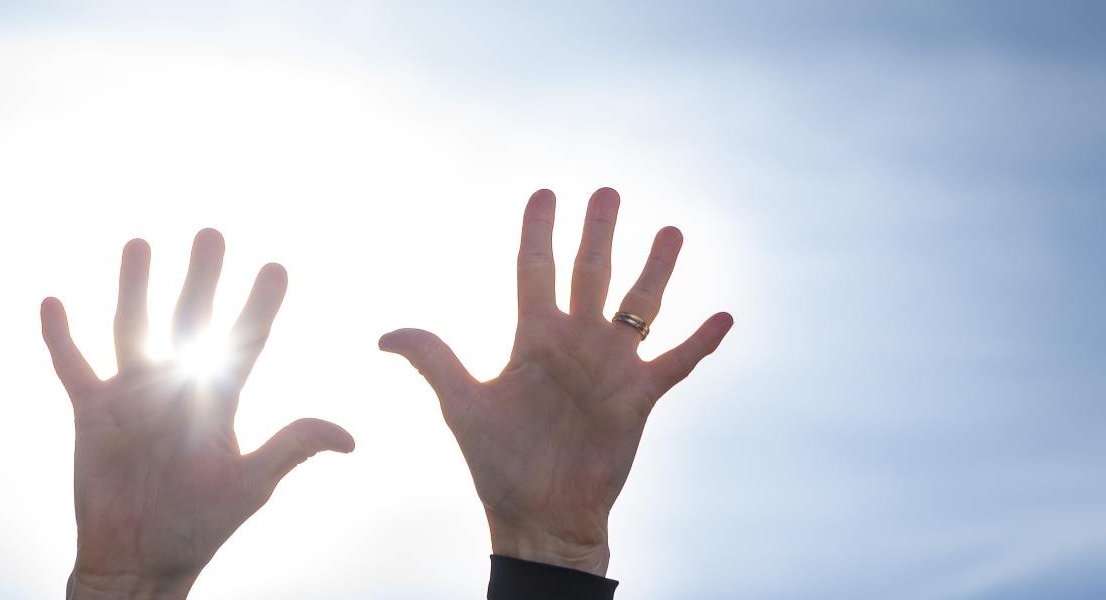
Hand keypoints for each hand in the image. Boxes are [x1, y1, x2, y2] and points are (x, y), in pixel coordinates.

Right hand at [42, 231, 354, 599]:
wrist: (139, 559)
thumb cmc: (198, 524)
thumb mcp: (249, 486)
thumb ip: (290, 450)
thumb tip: (349, 438)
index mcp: (220, 399)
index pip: (245, 342)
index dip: (260, 306)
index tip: (276, 267)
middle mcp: (178, 384)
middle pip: (191, 320)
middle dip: (201, 278)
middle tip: (212, 233)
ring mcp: (133, 394)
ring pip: (133, 327)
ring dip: (135, 287)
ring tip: (140, 242)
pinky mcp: (92, 412)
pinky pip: (74, 365)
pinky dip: (61, 337)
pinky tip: (53, 301)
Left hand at [380, 188, 732, 576]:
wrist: (538, 515)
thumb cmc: (498, 462)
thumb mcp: (462, 406)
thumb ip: (434, 361)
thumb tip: (385, 335)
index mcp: (533, 338)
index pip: (535, 271)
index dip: (539, 233)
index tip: (544, 193)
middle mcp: (575, 343)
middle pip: (590, 274)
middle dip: (599, 233)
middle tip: (608, 191)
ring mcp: (610, 367)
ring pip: (638, 307)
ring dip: (656, 271)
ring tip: (671, 231)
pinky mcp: (640, 398)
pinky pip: (676, 363)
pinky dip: (700, 341)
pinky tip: (723, 315)